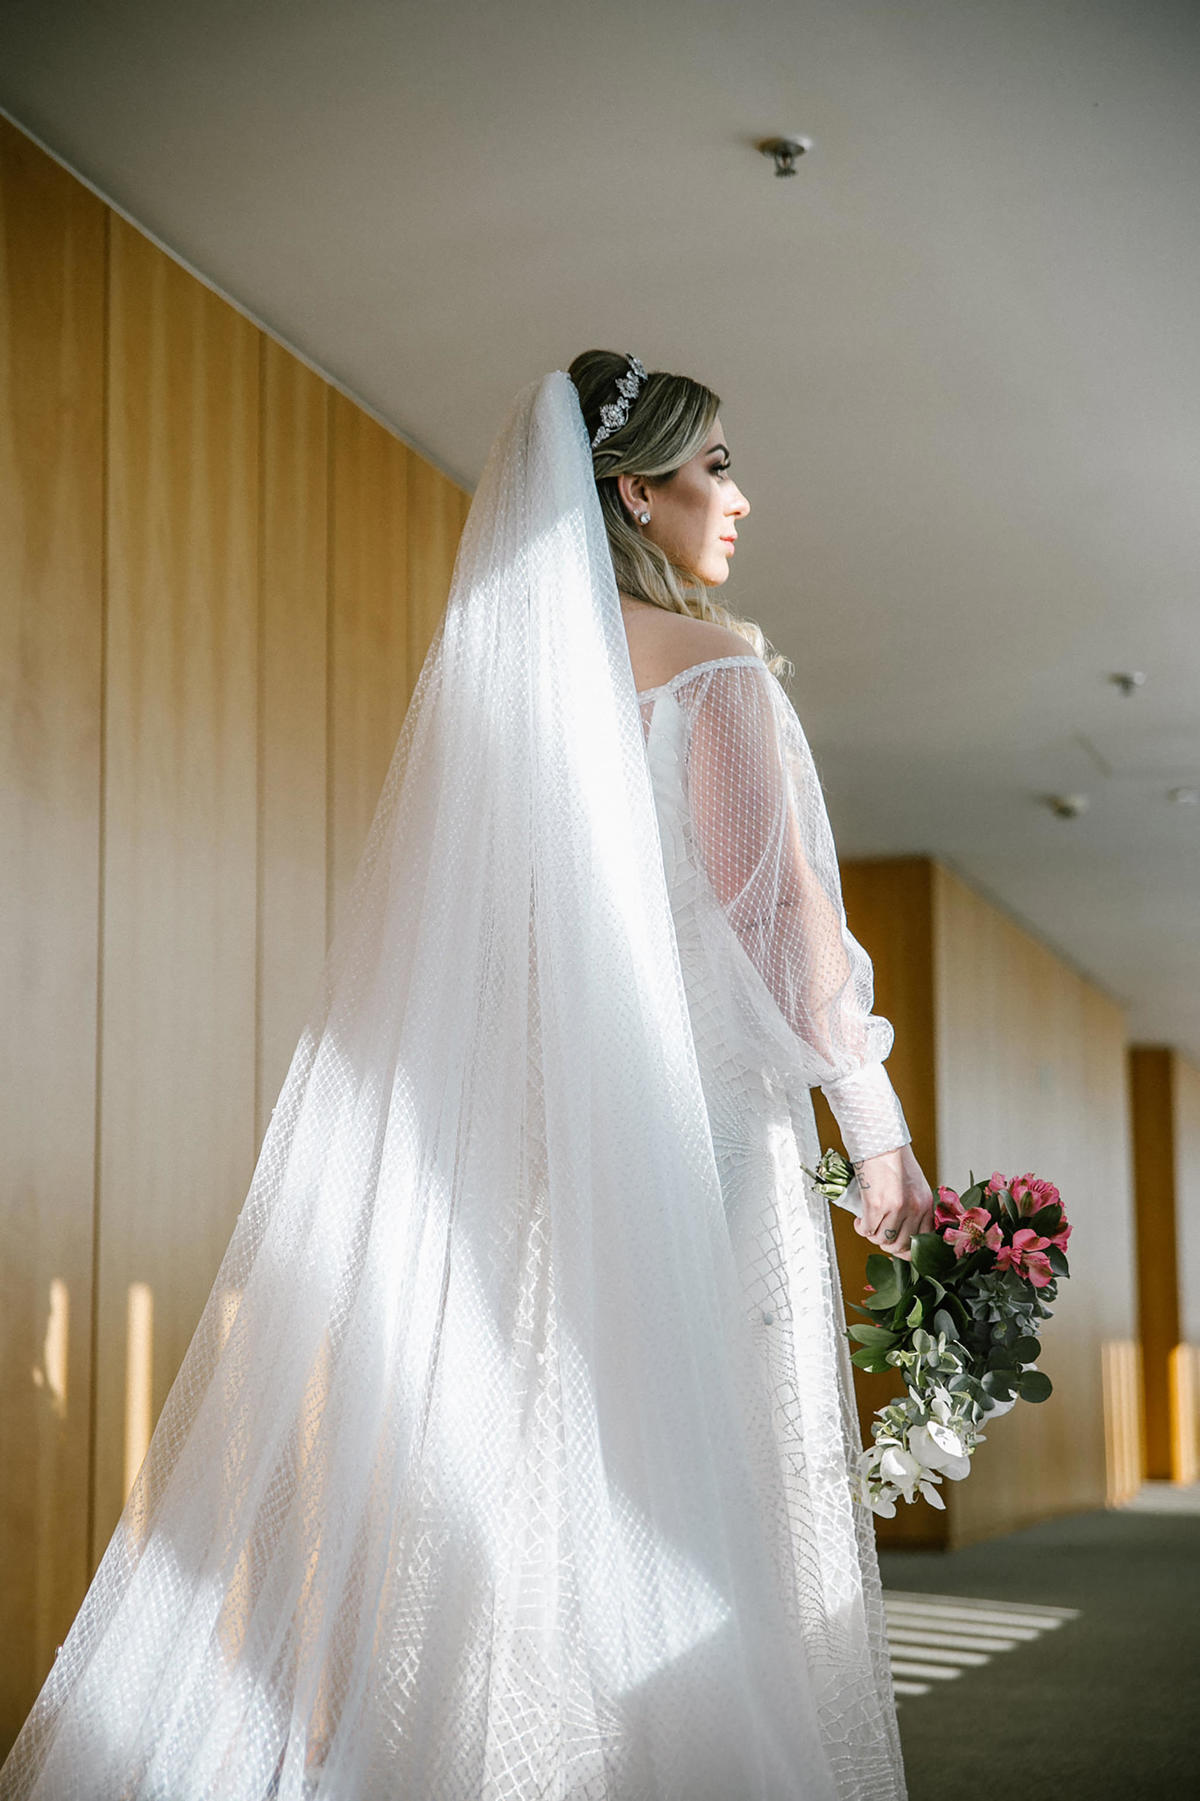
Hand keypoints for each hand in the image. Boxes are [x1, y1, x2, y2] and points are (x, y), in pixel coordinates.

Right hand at [851, 1142, 933, 1259]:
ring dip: (872, 1236)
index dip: (908, 1249)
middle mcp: (914, 1209)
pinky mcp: (876, 1206)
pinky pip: (867, 1230)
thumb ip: (913, 1206)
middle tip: (878, 1235)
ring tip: (867, 1224)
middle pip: (901, 1244)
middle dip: (887, 1244)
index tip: (897, 1248)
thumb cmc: (894, 1157)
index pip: (922, 1240)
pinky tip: (859, 1220)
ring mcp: (896, 1209)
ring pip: (882, 1239)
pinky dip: (861, 1228)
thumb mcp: (913, 1184)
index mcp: (925, 1203)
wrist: (880, 1140)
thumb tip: (904, 1227)